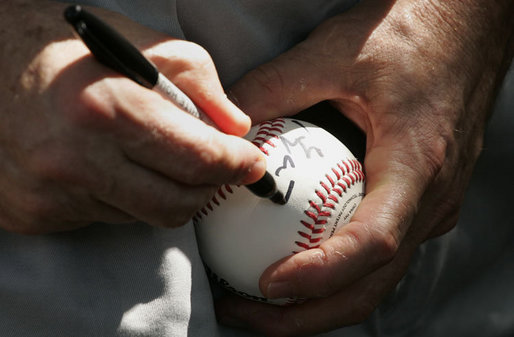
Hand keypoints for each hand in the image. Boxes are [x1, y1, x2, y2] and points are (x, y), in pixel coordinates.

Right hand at [0, 1, 264, 233]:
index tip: (251, 162)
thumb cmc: (66, 48)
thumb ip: (200, 83)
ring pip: (142, 216)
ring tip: (153, 157)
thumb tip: (236, 127)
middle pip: (175, 203)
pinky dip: (122, 197)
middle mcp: (73, 159)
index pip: (197, 159)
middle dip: (208, 187)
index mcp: (105, 109)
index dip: (235, 164)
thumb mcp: (142, 44)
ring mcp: (50, 194)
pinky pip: (104, 218)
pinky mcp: (33, 213)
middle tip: (217, 168)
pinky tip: (109, 166)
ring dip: (164, 191)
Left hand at [217, 0, 513, 334]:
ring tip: (260, 300)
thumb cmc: (411, 34)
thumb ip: (274, 87)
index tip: (267, 285)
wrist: (467, 26)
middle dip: (308, 315)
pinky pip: (379, 249)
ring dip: (320, 301)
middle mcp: (431, 199)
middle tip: (246, 311)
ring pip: (377, 277)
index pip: (373, 243)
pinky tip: (296, 258)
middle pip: (373, 284)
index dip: (321, 274)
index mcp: (417, 166)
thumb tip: (225, 126)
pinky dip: (336, 269)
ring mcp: (430, 204)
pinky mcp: (421, 199)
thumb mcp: (334, 53)